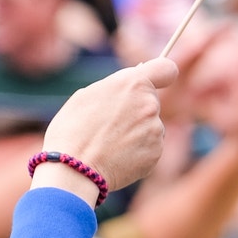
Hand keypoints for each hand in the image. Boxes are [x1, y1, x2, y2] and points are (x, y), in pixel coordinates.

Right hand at [39, 58, 178, 197]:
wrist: (73, 169)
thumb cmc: (71, 131)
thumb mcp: (86, 96)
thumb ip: (114, 88)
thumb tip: (128, 89)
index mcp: (132, 83)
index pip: (166, 69)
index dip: (161, 74)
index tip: (156, 81)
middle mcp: (149, 103)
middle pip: (150, 102)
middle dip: (135, 109)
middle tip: (109, 124)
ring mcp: (156, 129)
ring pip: (150, 126)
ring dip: (135, 132)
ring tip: (108, 144)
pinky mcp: (157, 153)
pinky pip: (149, 147)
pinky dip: (136, 152)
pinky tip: (115, 157)